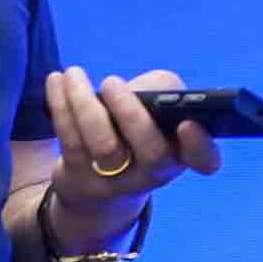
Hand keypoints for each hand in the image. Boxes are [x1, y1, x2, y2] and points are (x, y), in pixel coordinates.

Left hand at [41, 65, 221, 232]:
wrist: (100, 187)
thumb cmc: (135, 134)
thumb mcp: (155, 111)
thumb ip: (161, 92)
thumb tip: (145, 89)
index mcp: (181, 154)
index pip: (205, 160)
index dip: (200, 145)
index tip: (187, 124)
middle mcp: (154, 174)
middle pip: (153, 155)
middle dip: (132, 115)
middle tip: (112, 82)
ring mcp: (117, 182)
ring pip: (104, 147)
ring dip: (84, 103)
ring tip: (74, 74)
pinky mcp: (81, 180)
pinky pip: (70, 141)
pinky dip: (61, 106)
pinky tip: (57, 81)